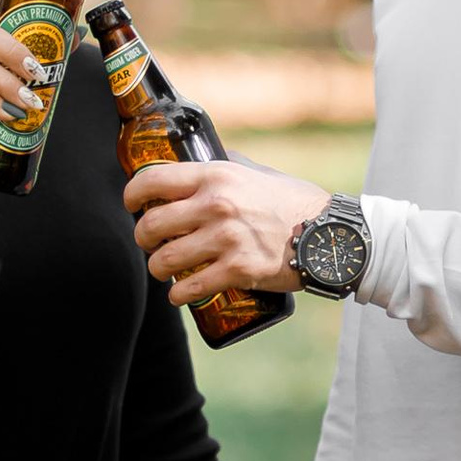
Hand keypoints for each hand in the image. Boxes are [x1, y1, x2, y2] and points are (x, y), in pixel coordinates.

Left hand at [126, 157, 330, 305]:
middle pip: (151, 225)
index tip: (132, 205)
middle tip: (151, 244)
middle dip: (144, 238)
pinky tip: (179, 294)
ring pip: (164, 260)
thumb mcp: (255, 173)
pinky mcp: (238, 271)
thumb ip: (224, 170)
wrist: (328, 234)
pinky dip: (178, 295)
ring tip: (164, 270)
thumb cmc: (292, 202)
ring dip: (158, 269)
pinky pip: (189, 288)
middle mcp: (216, 205)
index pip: (152, 181)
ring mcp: (226, 240)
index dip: (132, 196)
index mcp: (215, 176)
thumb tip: (194, 165)